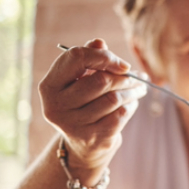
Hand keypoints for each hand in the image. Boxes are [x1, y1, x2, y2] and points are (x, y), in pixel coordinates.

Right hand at [39, 39, 146, 168]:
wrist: (83, 146)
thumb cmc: (83, 104)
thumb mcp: (80, 80)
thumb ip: (88, 59)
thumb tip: (99, 42)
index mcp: (49, 85)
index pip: (76, 58)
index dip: (104, 56)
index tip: (122, 64)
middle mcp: (56, 105)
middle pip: (100, 80)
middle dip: (123, 77)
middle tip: (136, 78)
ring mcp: (73, 124)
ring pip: (114, 98)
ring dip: (132, 91)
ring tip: (139, 89)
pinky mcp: (92, 138)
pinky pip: (121, 114)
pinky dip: (131, 106)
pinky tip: (132, 103)